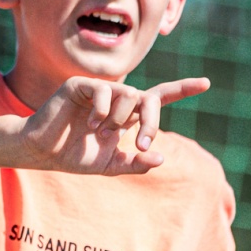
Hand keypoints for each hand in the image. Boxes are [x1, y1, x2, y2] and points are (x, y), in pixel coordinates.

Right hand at [19, 76, 208, 174]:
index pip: (158, 98)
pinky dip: (103, 109)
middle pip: (148, 98)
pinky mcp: (80, 86)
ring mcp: (99, 91)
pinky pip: (104, 90)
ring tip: (102, 133)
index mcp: (126, 115)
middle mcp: (116, 99)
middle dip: (151, 121)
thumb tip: (160, 158)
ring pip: (129, 93)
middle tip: (141, 144)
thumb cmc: (75, 156)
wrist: (43, 153)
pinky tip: (91, 124)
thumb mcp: (110, 166)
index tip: (207, 84)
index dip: (182, 90)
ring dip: (122, 118)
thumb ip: (135, 163)